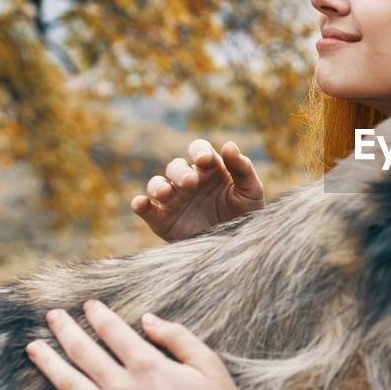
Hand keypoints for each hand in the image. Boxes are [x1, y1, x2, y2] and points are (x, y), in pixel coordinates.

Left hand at [25, 300, 259, 389]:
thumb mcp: (208, 364)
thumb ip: (177, 337)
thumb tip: (148, 319)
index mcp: (148, 365)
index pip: (113, 332)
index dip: (98, 315)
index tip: (88, 304)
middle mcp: (124, 388)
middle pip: (84, 352)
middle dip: (65, 331)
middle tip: (51, 316)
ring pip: (70, 385)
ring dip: (48, 363)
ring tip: (33, 348)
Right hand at [132, 139, 264, 241]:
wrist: (236, 245)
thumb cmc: (246, 213)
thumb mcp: (250, 190)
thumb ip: (242, 168)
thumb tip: (229, 145)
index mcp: (210, 168)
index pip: (199, 150)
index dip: (199, 150)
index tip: (204, 160)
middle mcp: (189, 180)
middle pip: (176, 166)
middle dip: (180, 172)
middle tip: (190, 183)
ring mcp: (174, 199)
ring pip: (157, 184)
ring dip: (158, 186)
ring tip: (165, 193)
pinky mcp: (162, 220)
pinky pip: (145, 209)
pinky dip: (140, 204)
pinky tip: (141, 203)